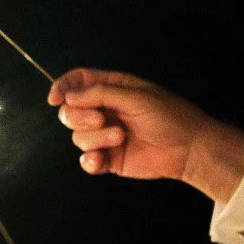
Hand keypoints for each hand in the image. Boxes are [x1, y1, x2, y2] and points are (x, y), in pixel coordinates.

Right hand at [46, 68, 243, 200]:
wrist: (188, 149)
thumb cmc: (169, 117)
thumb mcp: (136, 97)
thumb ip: (101, 93)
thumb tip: (68, 97)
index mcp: (112, 89)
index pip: (78, 81)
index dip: (63, 87)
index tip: (55, 99)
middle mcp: (105, 110)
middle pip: (70, 111)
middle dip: (80, 117)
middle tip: (101, 119)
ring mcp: (105, 135)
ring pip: (78, 137)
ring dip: (95, 139)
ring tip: (120, 138)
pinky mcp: (108, 158)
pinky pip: (86, 160)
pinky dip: (90, 161)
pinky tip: (101, 160)